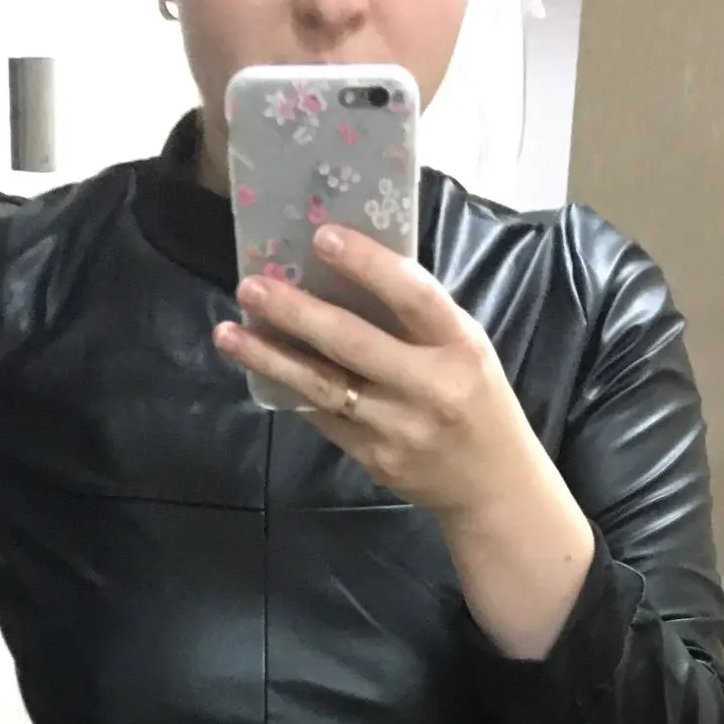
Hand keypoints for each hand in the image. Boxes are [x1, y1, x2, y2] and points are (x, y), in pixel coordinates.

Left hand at [213, 223, 549, 522]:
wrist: (495, 488)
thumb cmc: (476, 402)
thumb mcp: (465, 350)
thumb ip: (418, 318)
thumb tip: (346, 271)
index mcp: (461, 346)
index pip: (412, 295)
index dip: (366, 264)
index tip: (321, 236)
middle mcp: (431, 387)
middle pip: (353, 343)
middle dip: (296, 312)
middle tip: (251, 286)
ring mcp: (400, 428)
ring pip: (324, 386)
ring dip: (271, 357)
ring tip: (229, 332)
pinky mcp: (376, 460)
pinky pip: (324, 418)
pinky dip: (290, 390)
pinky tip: (260, 369)